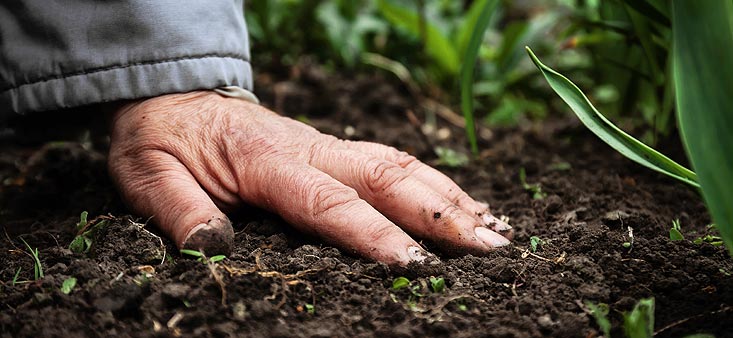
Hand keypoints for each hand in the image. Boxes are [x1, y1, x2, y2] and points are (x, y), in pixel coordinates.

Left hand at [108, 91, 511, 265]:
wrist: (174, 97)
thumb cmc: (162, 140)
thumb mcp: (148, 176)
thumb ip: (180, 211)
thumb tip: (213, 249)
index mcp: (266, 160)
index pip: (329, 202)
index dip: (373, 235)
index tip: (416, 267)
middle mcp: (309, 148)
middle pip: (387, 177)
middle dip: (441, 214)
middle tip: (492, 249)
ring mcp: (326, 145)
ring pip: (400, 165)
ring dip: (450, 196)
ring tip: (496, 229)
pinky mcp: (333, 149)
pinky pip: (392, 162)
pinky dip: (434, 183)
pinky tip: (463, 203)